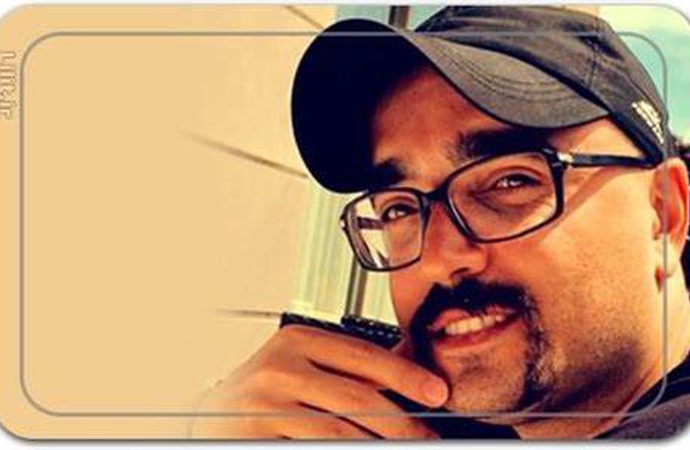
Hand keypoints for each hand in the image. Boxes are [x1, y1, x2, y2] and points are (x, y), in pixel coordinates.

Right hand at [189, 325, 447, 438]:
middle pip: (358, 398)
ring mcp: (265, 406)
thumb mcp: (300, 365)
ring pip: (341, 433)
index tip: (437, 391)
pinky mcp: (256, 438)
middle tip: (428, 435)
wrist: (210, 416)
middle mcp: (279, 368)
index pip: (362, 356)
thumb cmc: (264, 390)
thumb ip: (344, 369)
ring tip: (403, 448)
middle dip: (403, 422)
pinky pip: (317, 448)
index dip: (405, 375)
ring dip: (379, 445)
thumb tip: (407, 377)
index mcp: (296, 341)